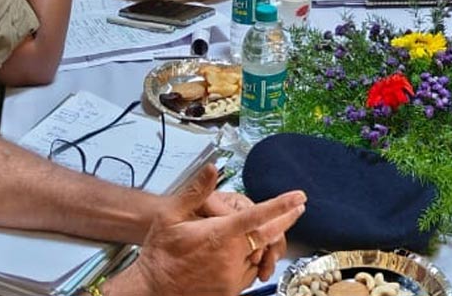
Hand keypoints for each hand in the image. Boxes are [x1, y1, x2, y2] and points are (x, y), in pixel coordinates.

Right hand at [111, 165, 305, 294]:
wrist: (152, 289)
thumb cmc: (160, 251)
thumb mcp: (171, 215)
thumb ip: (196, 191)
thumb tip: (212, 168)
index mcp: (219, 234)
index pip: (257, 216)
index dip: (281, 205)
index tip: (299, 197)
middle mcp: (230, 256)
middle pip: (268, 236)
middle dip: (286, 220)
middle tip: (299, 207)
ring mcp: (232, 276)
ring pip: (258, 256)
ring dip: (263, 244)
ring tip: (262, 232)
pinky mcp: (230, 291)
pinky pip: (249, 273)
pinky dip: (250, 262)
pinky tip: (243, 254)